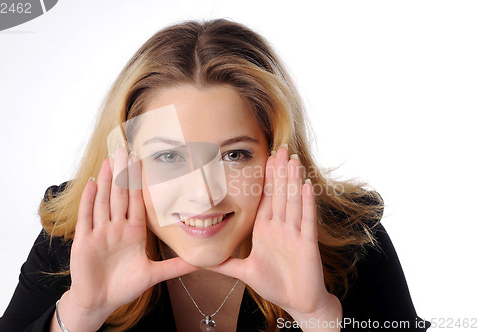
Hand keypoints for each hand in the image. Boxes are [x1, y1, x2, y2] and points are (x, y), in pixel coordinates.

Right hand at [60, 146, 198, 330]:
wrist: (100, 302)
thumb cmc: (124, 286)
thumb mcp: (154, 274)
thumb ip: (176, 266)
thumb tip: (200, 262)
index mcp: (133, 232)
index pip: (137, 201)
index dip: (139, 182)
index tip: (142, 162)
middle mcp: (116, 228)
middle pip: (120, 195)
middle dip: (123, 173)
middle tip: (124, 149)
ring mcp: (100, 232)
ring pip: (104, 201)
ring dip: (107, 180)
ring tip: (110, 159)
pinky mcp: (84, 241)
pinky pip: (86, 217)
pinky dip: (89, 200)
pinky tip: (92, 182)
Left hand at [208, 146, 339, 319]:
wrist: (297, 303)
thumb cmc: (274, 285)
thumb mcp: (243, 272)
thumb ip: (224, 264)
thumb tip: (201, 261)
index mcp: (265, 230)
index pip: (265, 199)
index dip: (266, 179)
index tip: (266, 159)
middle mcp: (280, 228)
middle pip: (279, 194)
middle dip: (280, 172)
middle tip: (281, 148)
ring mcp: (295, 234)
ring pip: (293, 202)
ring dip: (293, 181)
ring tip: (293, 160)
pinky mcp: (307, 244)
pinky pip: (307, 221)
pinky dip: (307, 204)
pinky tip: (306, 186)